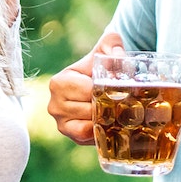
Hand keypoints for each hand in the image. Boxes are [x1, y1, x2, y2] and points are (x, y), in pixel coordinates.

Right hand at [47, 30, 124, 144]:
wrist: (100, 82)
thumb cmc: (101, 64)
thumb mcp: (106, 48)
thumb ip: (112, 44)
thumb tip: (118, 56)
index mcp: (59, 82)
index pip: (87, 90)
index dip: (107, 89)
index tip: (120, 86)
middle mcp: (54, 104)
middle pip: (89, 110)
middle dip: (109, 106)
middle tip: (126, 101)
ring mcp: (61, 122)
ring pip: (89, 125)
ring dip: (107, 120)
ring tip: (119, 111)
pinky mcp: (71, 135)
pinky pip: (88, 137)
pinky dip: (101, 131)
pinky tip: (111, 122)